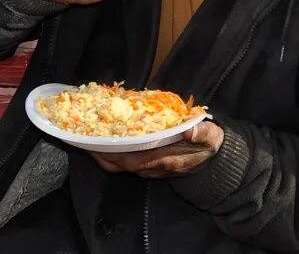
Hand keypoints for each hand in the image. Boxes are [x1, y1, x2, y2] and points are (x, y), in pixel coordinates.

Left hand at [90, 121, 223, 178]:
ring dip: (103, 154)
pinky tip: (105, 140)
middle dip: (100, 154)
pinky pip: (125, 161)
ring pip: (120, 165)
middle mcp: (153, 167)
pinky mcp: (148, 164)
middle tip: (83, 138)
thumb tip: (191, 130)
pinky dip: (113, 153)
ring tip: (88, 138)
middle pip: (120, 165)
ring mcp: (150, 168)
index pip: (133, 160)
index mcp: (165, 160)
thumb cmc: (209, 144)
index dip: (114, 154)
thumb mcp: (210, 137)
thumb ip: (201, 133)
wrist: (215, 160)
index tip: (97, 144)